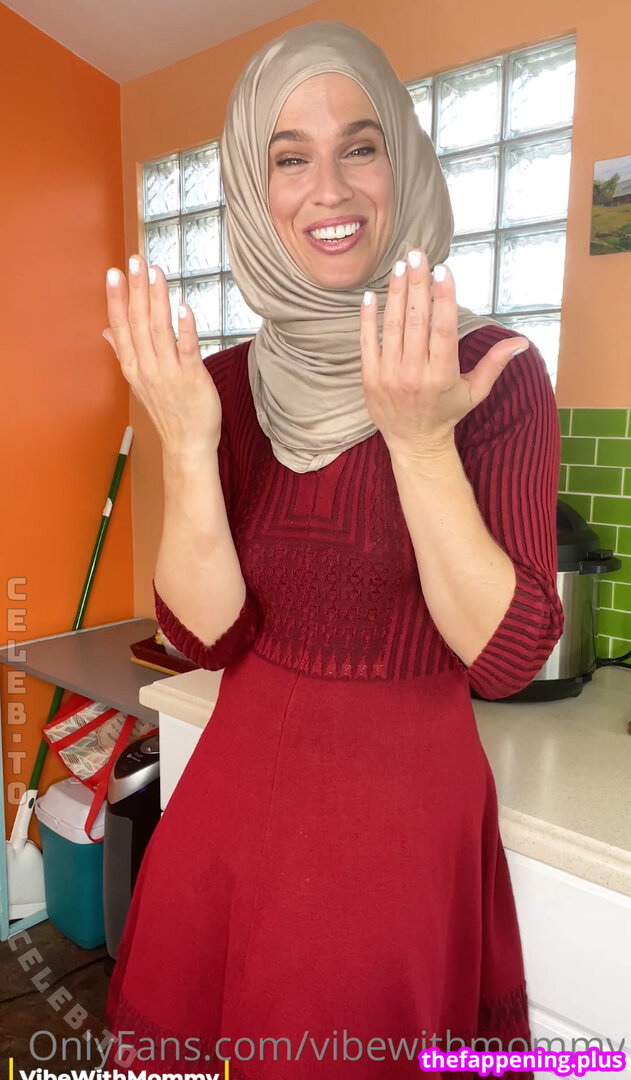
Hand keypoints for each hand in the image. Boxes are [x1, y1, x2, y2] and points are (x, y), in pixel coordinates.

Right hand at [103, 254, 222, 455]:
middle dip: (136, 290)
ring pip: (160, 330)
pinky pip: (187, 349)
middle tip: (134, 260)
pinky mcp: (192, 377)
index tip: (113, 273)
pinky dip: (185, 328)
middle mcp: (148, 368)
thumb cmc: (168, 411)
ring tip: (155, 272)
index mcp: (134, 367)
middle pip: (138, 323)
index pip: (121, 327)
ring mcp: (169, 373)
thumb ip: (124, 352)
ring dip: (157, 299)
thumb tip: (106, 331)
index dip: (117, 299)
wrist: (187, 445)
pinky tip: (182, 306)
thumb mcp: (140, 382)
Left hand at [359, 251, 527, 458]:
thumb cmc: (447, 412)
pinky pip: (368, 342)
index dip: (443, 298)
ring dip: (396, 293)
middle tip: (417, 254)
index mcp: (442, 375)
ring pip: (393, 326)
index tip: (442, 270)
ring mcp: (389, 376)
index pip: (443, 329)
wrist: (414, 442)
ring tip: (401, 265)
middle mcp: (415, 374)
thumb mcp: (475, 391)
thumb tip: (521, 341)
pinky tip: (372, 294)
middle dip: (417, 284)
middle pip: (417, 321)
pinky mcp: (370, 378)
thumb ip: (495, 363)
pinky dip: (368, 317)